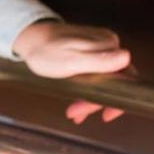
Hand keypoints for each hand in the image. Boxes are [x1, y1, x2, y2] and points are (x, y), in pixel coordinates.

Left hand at [12, 22, 131, 124]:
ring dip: (91, 99)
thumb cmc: (44, 50)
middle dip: (97, 100)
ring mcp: (100, 49)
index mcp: (108, 45)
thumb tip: (126, 57)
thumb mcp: (71, 60)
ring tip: (74, 113)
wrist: (27, 39)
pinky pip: (96, 76)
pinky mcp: (90, 54)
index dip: (117, 98)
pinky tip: (77, 104)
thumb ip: (99, 61)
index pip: (126, 77)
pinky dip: (87, 91)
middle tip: (76, 113)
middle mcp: (108, 45)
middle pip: (115, 81)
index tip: (106, 114)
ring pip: (105, 81)